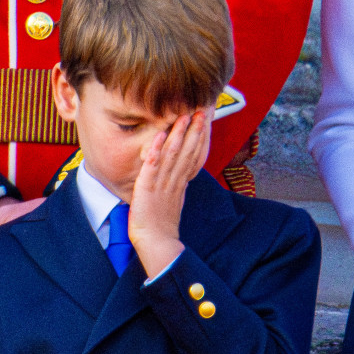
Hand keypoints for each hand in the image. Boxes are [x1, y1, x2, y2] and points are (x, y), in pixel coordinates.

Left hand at [129, 109, 210, 276]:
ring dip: (178, 134)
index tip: (205, 120)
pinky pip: (152, 166)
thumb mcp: (173, 201)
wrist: (157, 244)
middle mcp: (175, 181)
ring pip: (173, 154)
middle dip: (195, 130)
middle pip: (188, 151)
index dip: (200, 137)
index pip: (193, 155)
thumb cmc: (161, 226)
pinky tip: (157, 135)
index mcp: (181, 183)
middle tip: (202, 109)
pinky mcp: (148, 188)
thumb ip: (177, 186)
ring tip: (184, 115)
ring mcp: (162, 184)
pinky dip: (155, 150)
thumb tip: (182, 175)